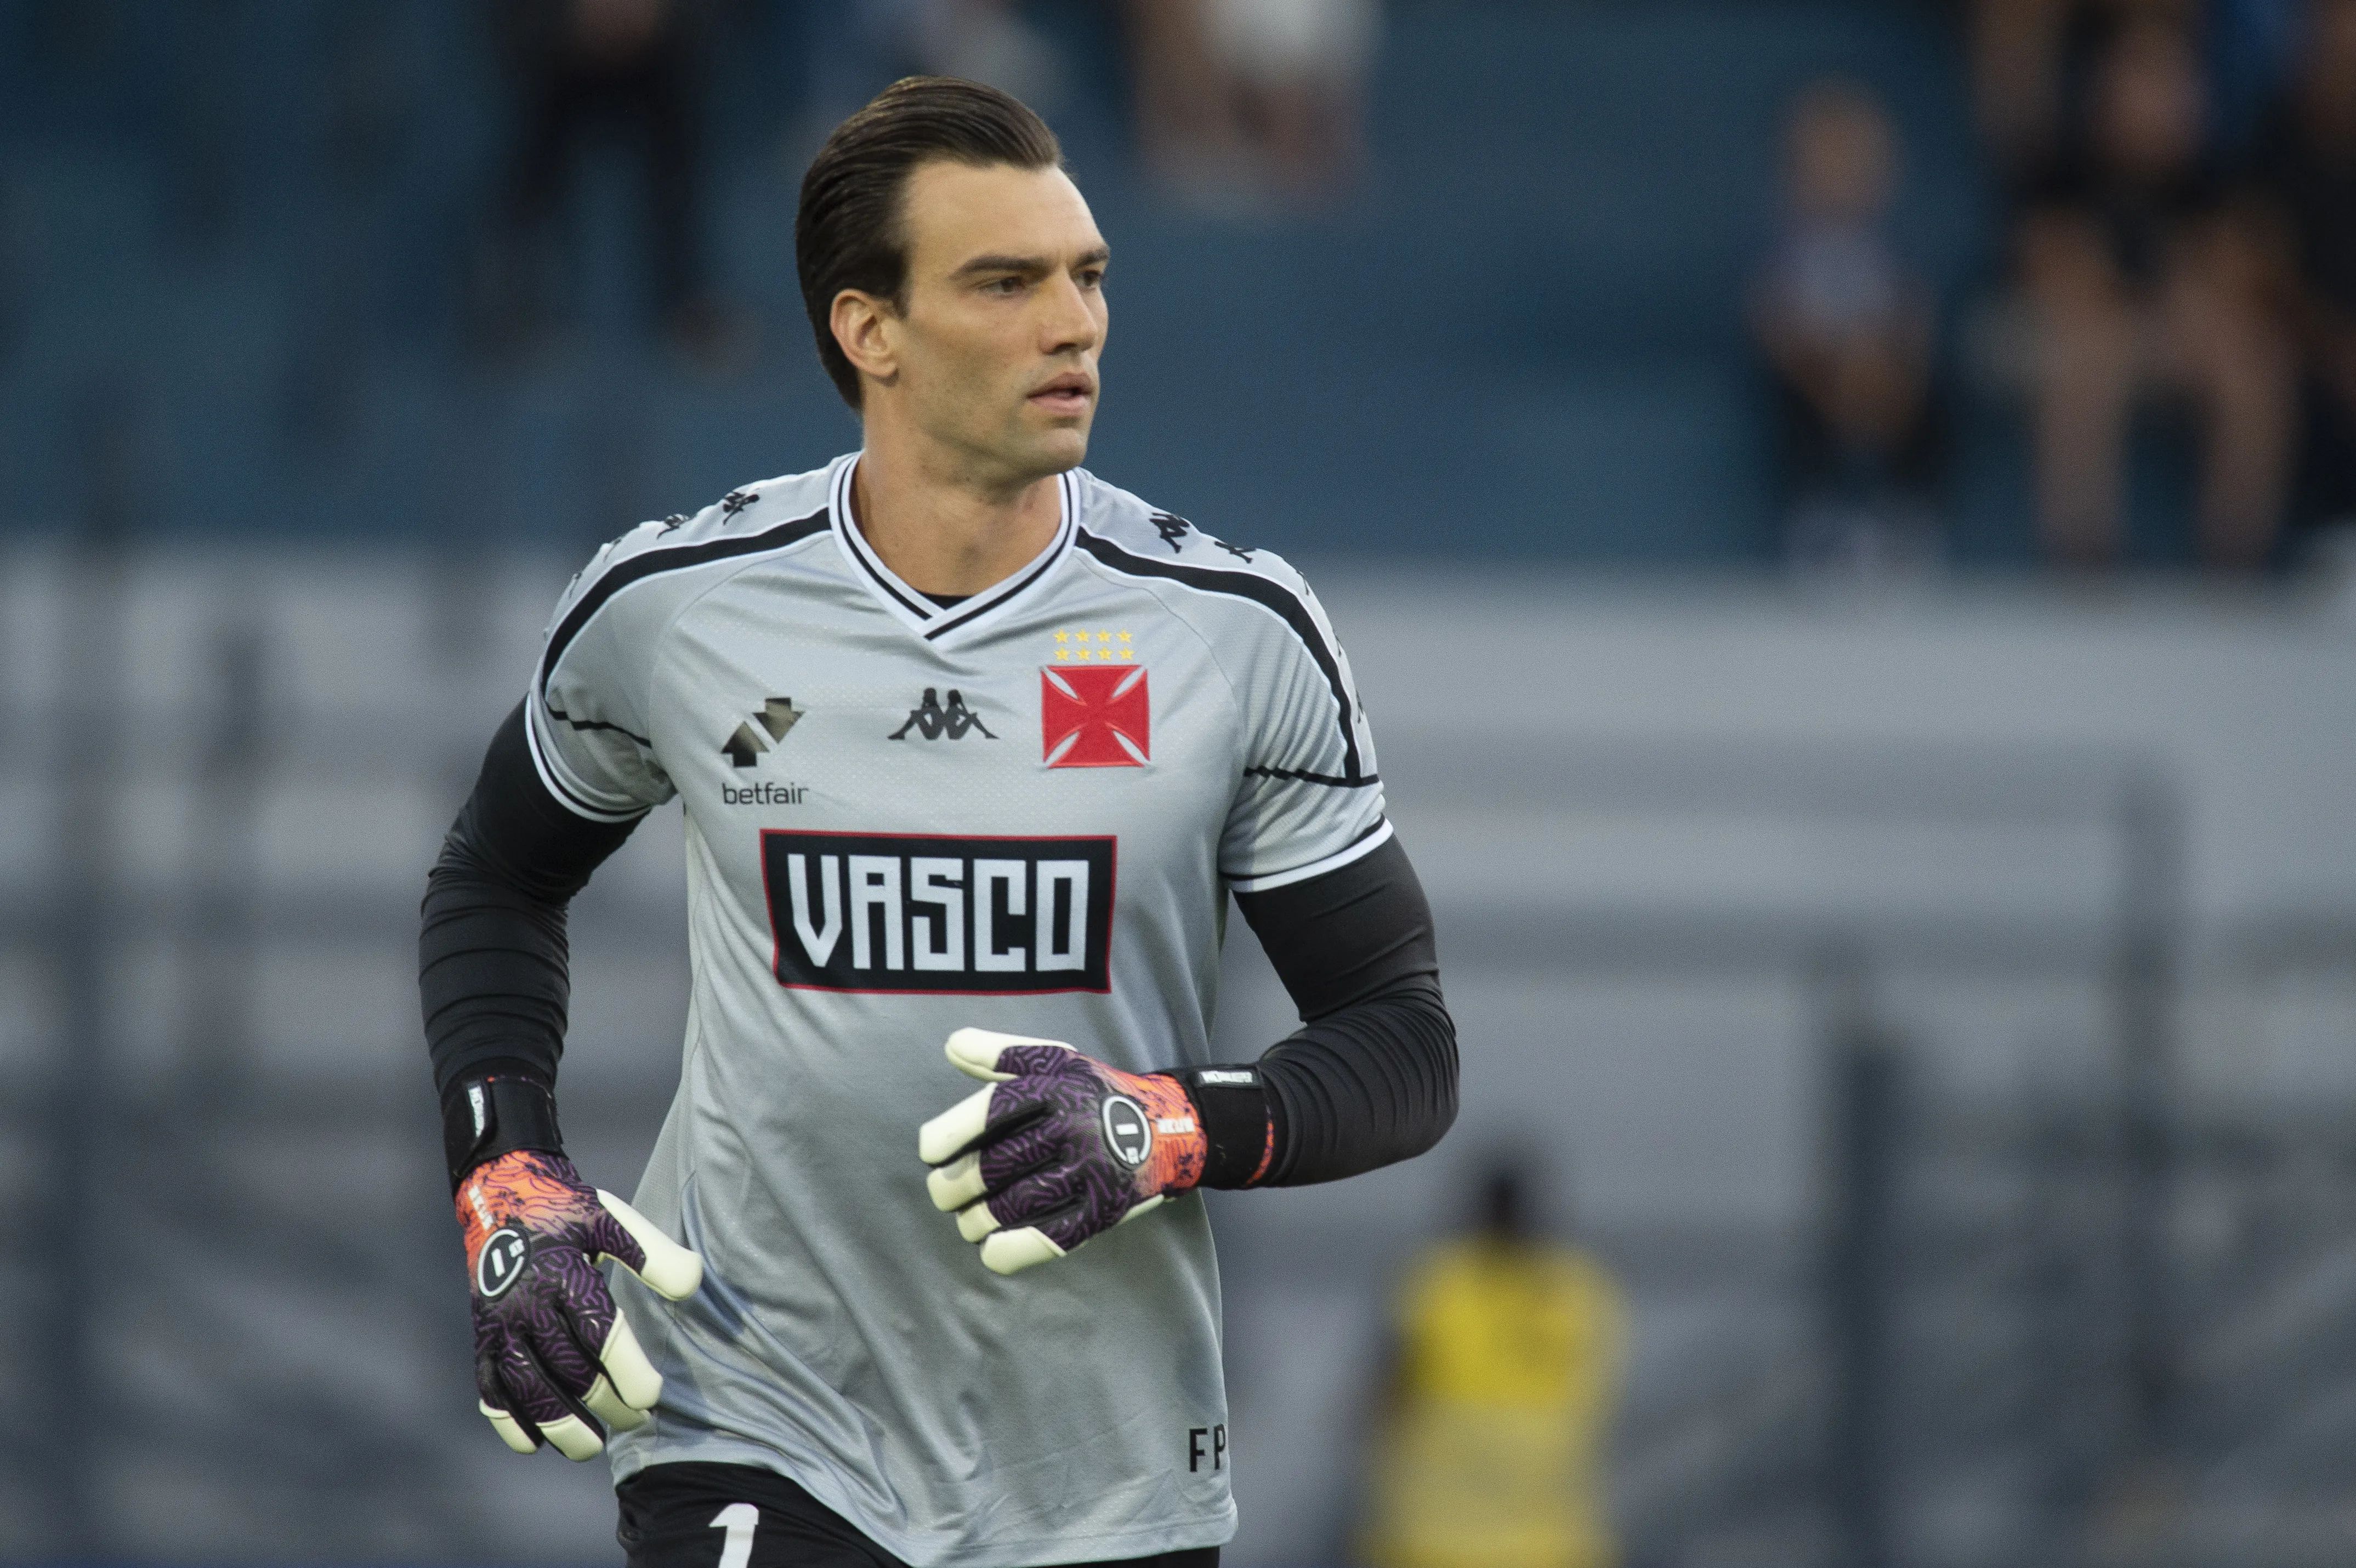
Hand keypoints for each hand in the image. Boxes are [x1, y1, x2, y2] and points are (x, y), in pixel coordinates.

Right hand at [457, 1149, 702, 1458]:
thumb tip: (694, 1285)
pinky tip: (533, 1444)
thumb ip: (655, 1254)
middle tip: (638, 1420)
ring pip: (527, 1389)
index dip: (630, 1372)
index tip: (653, 1396)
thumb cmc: (570, 1213)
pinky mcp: (481, 1339)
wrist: (502, 1196)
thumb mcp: (614, 1219)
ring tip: (591, 1448)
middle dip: (607, 1403)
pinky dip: (508, 1422)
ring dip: (558, 1425)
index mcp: (565, 1274)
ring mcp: (499, 1325)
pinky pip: (489, 1391)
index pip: (602, 1335)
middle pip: (570, 1369)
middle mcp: (527, 1304)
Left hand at [918, 1028, 1205, 1274]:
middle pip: (996, 1165)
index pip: (991, 1111)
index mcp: (1056, 1087)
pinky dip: (1014, 1250)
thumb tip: (951, 1045)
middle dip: (955, 1187)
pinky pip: (1052, 1237)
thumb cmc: (1095, 1093)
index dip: (950, 1134)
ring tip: (968, 1221)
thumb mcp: (1056, 1062)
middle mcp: (1073, 1127)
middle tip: (943, 1194)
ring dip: (978, 1221)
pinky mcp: (1106, 1209)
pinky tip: (991, 1252)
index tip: (930, 1151)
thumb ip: (1000, 1054)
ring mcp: (1092, 1170)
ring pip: (1017, 1205)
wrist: (1170, 1128)